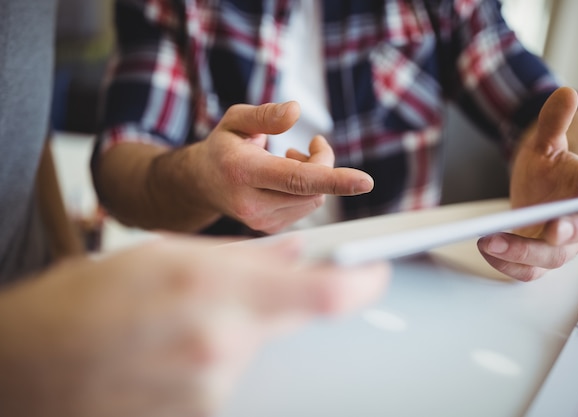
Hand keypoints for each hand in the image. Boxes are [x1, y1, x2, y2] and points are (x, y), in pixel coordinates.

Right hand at [0, 236, 389, 416]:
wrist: (22, 371)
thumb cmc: (80, 304)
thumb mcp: (161, 258)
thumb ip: (240, 257)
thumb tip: (294, 254)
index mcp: (211, 288)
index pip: (322, 293)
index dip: (362, 282)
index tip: (376, 273)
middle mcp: (219, 346)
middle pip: (284, 323)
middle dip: (268, 305)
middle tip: (220, 299)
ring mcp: (211, 394)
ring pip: (252, 354)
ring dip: (230, 336)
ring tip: (171, 329)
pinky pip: (226, 384)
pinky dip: (209, 364)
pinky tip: (166, 356)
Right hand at [190, 101, 372, 232]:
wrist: (201, 185)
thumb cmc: (222, 149)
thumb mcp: (235, 120)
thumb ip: (265, 115)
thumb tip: (295, 112)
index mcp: (242, 172)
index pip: (295, 179)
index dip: (333, 178)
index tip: (365, 181)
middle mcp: (252, 204)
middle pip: (313, 187)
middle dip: (322, 163)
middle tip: (310, 144)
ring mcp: (262, 221)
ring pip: (314, 199)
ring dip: (316, 176)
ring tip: (291, 159)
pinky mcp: (271, 228)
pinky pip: (307, 207)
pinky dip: (308, 189)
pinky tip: (287, 178)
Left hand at [477, 87, 577, 280]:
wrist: (538, 195)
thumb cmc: (549, 173)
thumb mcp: (547, 144)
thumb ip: (553, 122)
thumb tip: (564, 92)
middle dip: (569, 230)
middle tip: (552, 228)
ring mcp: (563, 246)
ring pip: (553, 257)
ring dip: (522, 252)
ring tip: (490, 240)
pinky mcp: (541, 261)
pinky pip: (529, 272)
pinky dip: (508, 265)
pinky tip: (486, 251)